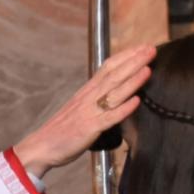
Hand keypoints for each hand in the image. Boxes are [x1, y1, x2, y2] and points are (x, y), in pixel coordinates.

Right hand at [11, 44, 156, 178]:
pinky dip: (123, 109)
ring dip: (132, 80)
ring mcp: (89, 112)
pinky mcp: (89, 129)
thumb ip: (95, 98)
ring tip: (148, 69)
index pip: (108, 67)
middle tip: (151, 49)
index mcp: (86, 91)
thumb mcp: (79, 107)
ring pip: (114, 93)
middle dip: (134, 61)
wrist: (41, 146)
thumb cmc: (61, 129)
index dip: (126, 56)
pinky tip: (136, 102)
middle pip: (114, 75)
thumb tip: (113, 91)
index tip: (142, 47)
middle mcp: (89, 98)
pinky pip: (109, 118)